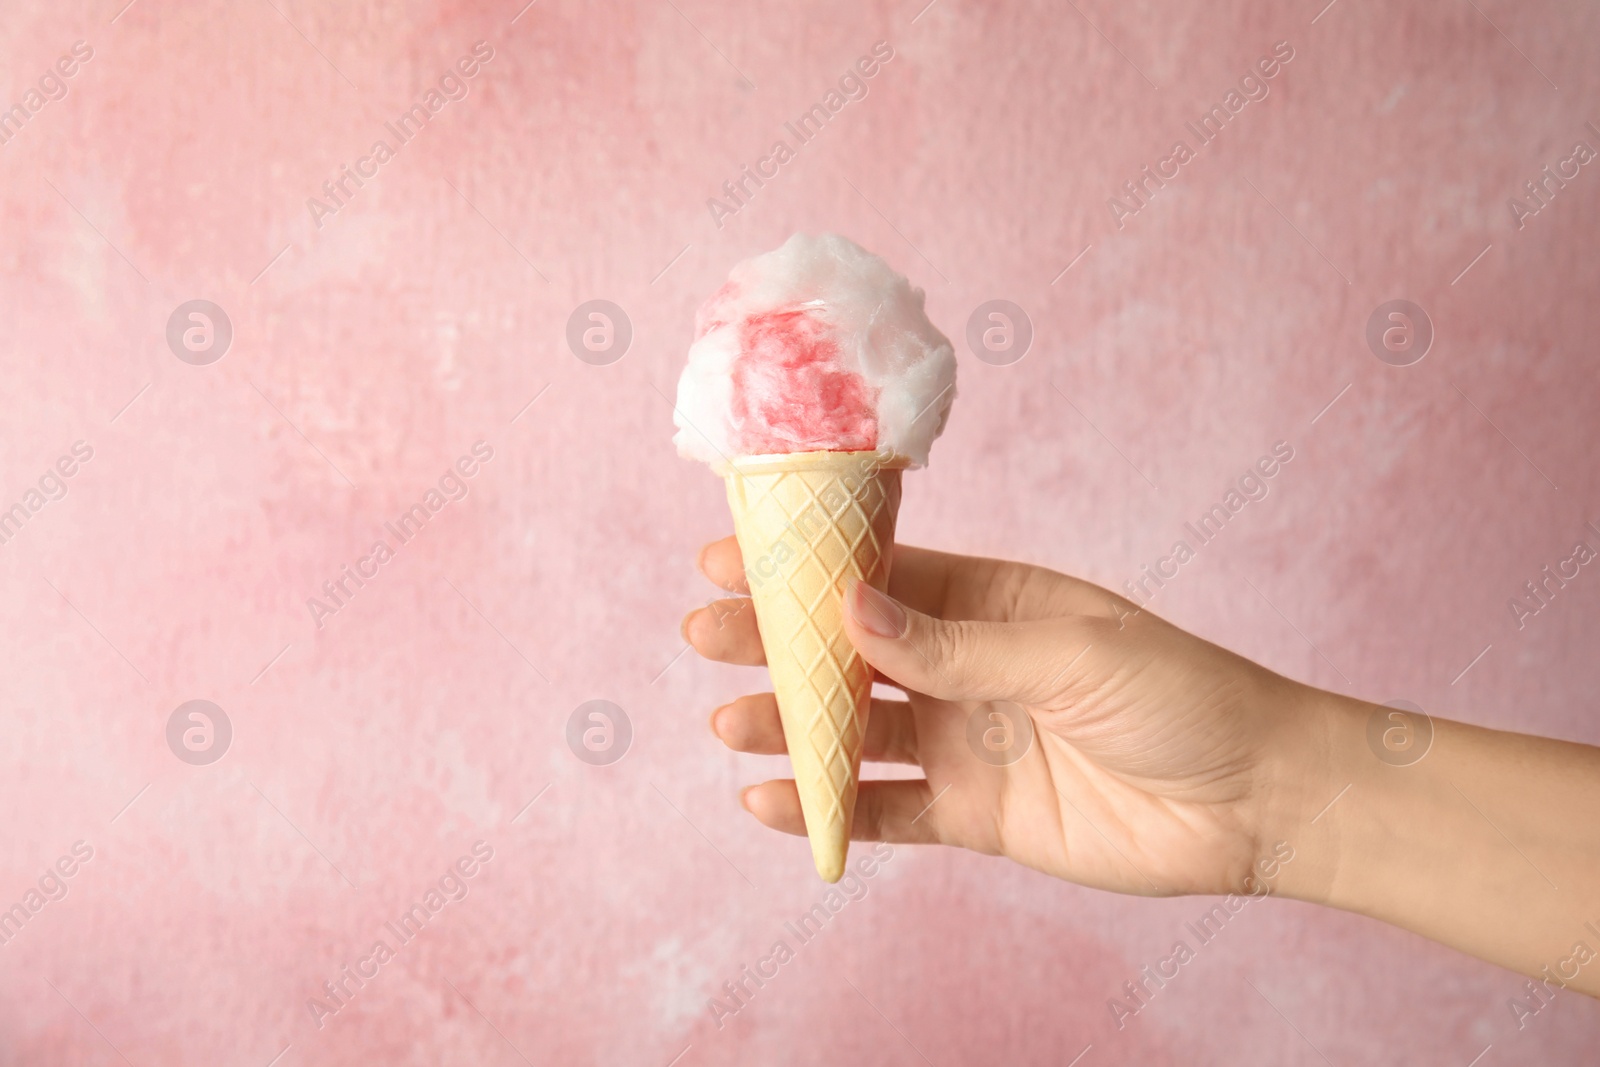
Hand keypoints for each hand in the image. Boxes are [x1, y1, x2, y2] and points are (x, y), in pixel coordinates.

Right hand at [683, 536, 1325, 897]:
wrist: (1254, 803)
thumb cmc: (1180, 696)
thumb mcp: (1068, 653)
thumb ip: (955, 642)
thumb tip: (852, 606)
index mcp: (992, 602)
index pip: (882, 577)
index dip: (807, 570)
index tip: (736, 557)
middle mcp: (968, 666)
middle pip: (853, 651)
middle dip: (779, 643)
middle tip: (705, 634)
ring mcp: (966, 742)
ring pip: (858, 730)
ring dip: (792, 726)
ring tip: (729, 723)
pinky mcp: (973, 815)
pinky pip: (887, 810)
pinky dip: (830, 809)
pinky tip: (774, 803)